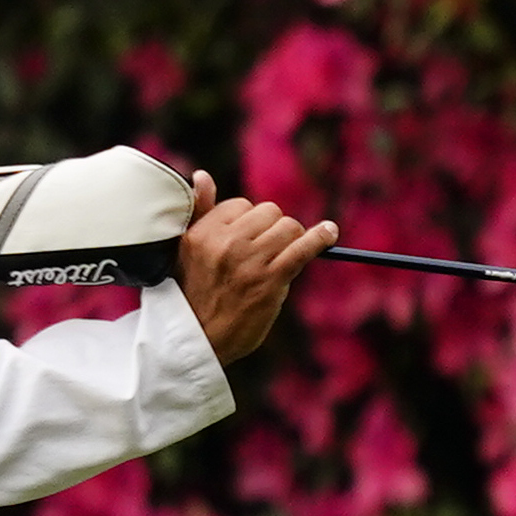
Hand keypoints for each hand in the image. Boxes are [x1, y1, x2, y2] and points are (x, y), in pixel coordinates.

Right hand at [174, 169, 334, 365]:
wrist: (200, 339)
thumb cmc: (194, 294)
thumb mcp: (185, 251)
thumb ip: (197, 211)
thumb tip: (202, 175)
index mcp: (201, 233)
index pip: (240, 205)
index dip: (250, 223)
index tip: (249, 241)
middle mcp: (225, 243)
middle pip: (269, 212)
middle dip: (273, 229)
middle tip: (267, 253)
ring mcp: (249, 261)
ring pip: (288, 227)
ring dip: (293, 239)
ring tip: (284, 256)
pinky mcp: (271, 279)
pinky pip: (304, 247)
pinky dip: (321, 238)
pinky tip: (330, 233)